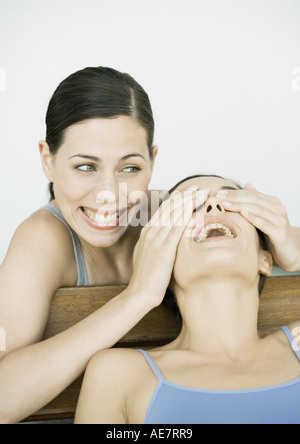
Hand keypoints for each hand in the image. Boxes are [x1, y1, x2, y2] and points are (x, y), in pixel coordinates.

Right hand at [128, 187, 208, 307]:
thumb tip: (170, 234)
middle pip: (171, 207)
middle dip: (188, 195)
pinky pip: (175, 230)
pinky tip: (194, 210)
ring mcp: (156, 240)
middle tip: (202, 187)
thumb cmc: (147, 276)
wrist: (139, 293)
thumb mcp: (151, 253)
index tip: (193, 190)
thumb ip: (159, 241)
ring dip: (190, 202)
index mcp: (148, 231)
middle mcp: (151, 232)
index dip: (180, 197)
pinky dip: (185, 218)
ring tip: (203, 194)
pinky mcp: (163, 251)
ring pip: (174, 215)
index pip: (165, 208)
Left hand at [217, 183, 298, 271]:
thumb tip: (247, 184)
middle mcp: (278, 209)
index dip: (235, 193)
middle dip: (235, 198)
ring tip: (226, 205)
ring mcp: (280, 221)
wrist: (289, 252)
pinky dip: (253, 218)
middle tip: (219, 197)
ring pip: (258, 209)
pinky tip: (242, 214)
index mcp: (273, 203)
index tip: (220, 193)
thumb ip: (256, 201)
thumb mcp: (263, 217)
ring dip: (239, 206)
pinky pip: (265, 224)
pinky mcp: (280, 233)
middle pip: (254, 200)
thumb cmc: (273, 234)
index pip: (252, 194)